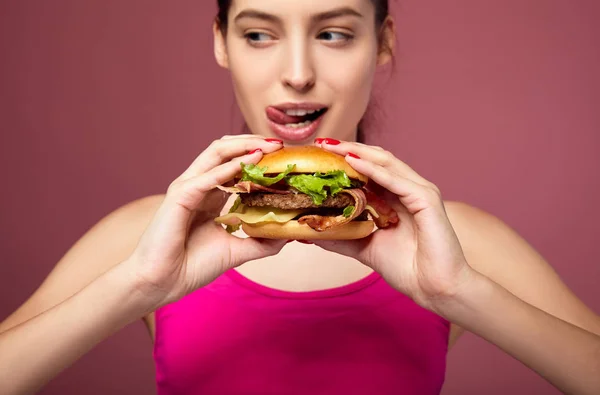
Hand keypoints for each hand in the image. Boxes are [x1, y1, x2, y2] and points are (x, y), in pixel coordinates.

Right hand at [126, 135, 285, 307]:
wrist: (164, 283)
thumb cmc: (192, 266)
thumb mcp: (236, 251)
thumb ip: (260, 241)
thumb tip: (286, 234)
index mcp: (209, 195)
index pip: (234, 163)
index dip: (257, 155)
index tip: (283, 154)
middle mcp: (198, 185)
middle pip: (226, 150)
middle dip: (253, 142)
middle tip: (279, 144)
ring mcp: (187, 188)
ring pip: (216, 152)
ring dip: (244, 146)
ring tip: (268, 146)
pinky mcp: (180, 197)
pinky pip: (207, 177)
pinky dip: (229, 168)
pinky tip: (250, 162)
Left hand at [313, 140, 474, 311]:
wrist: (434, 289)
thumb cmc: (408, 268)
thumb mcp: (364, 248)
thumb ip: (341, 237)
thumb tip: (309, 233)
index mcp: (397, 196)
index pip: (370, 168)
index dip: (345, 157)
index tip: (318, 153)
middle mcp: (409, 189)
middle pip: (377, 159)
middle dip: (348, 148)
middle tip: (321, 143)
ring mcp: (420, 192)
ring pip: (386, 163)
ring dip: (358, 153)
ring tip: (332, 147)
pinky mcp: (427, 200)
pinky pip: (397, 181)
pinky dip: (374, 170)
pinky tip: (353, 163)